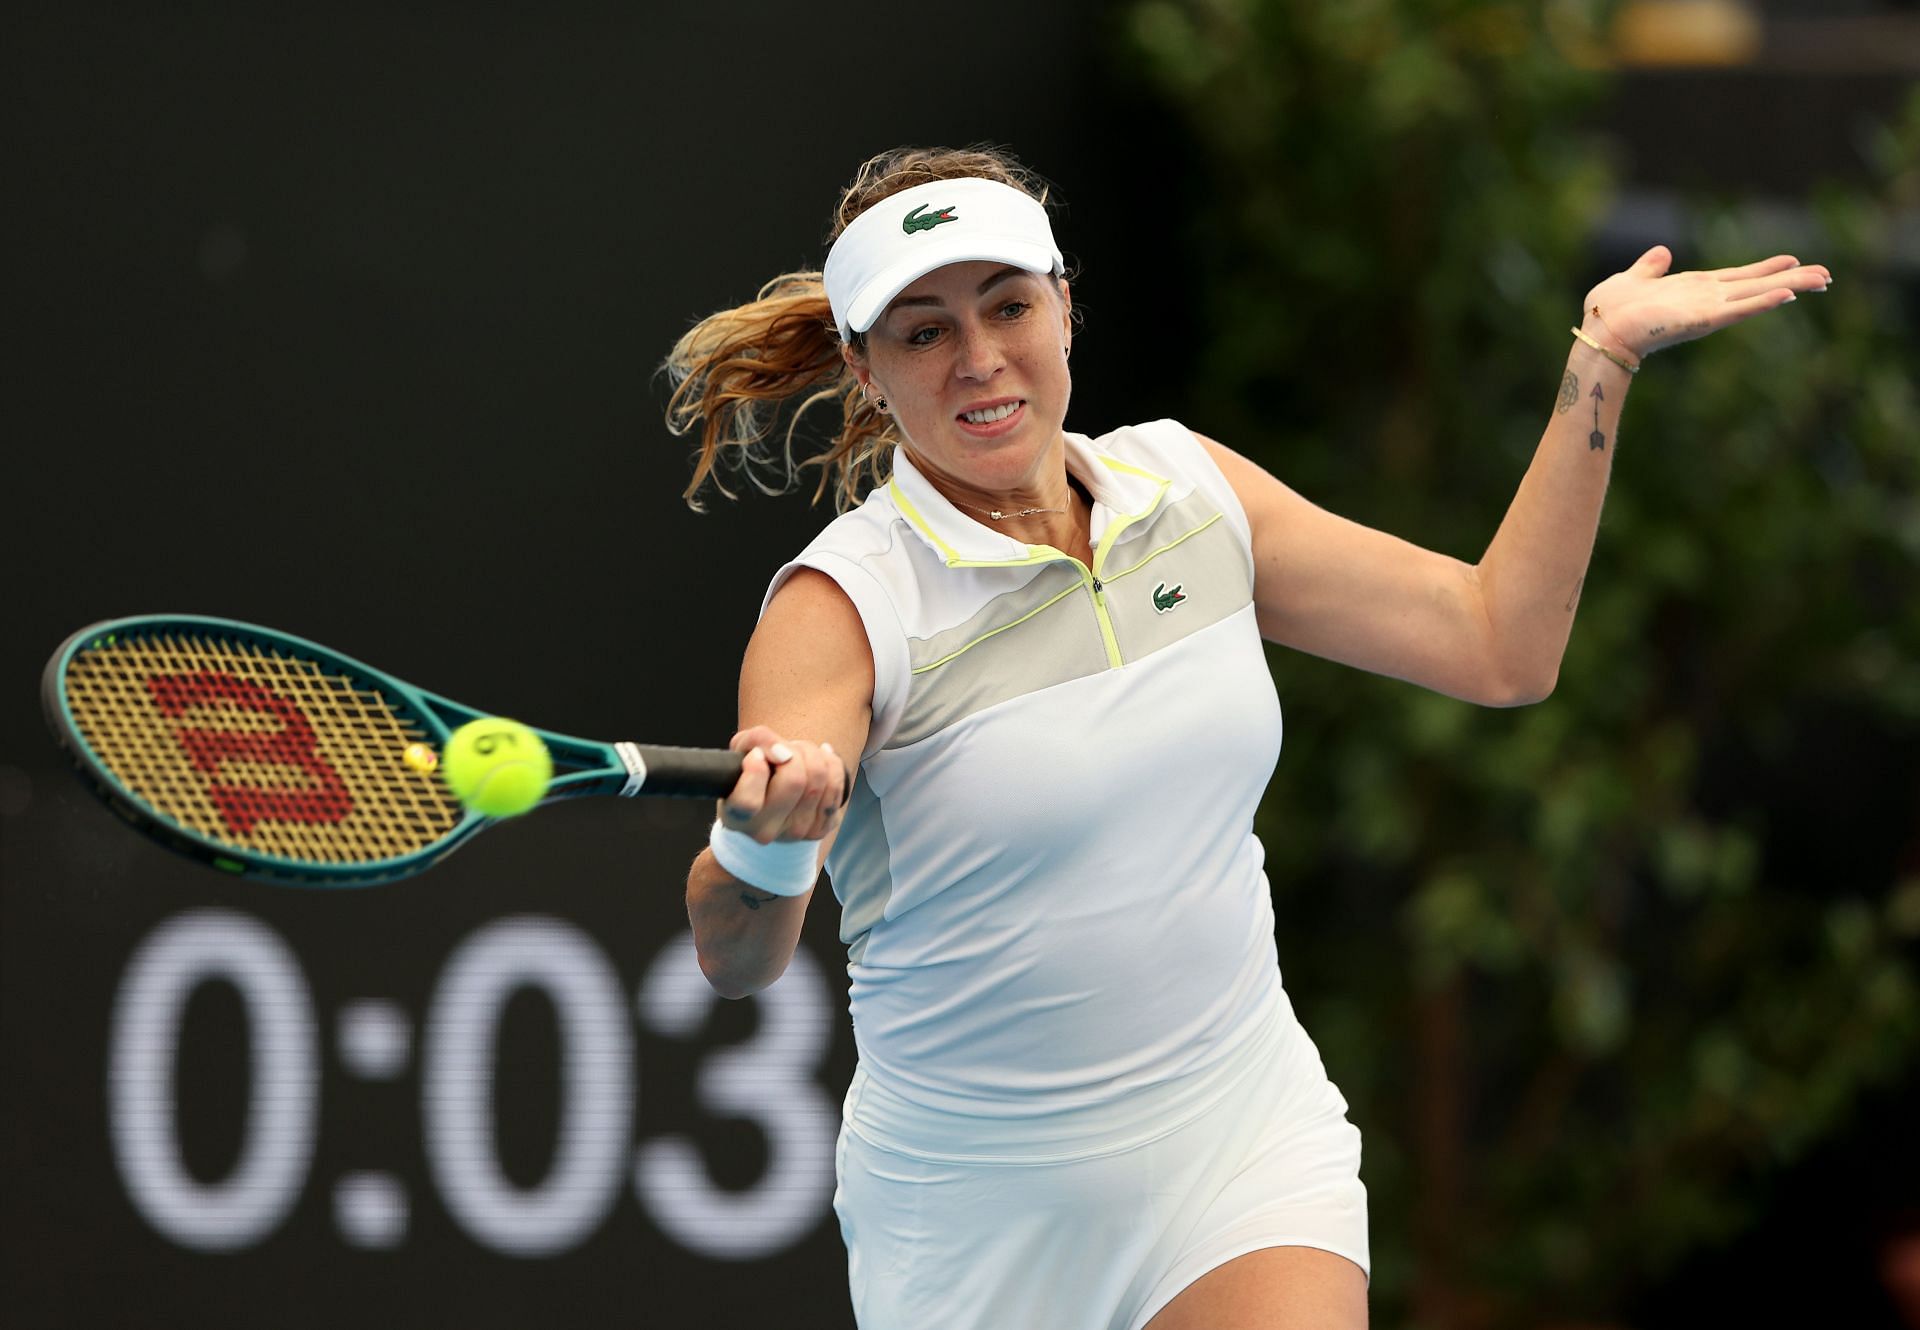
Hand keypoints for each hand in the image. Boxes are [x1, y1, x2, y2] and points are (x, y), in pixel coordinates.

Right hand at [717, 725, 848, 843]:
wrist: (773, 800)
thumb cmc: (753, 772)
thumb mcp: (742, 751)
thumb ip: (757, 741)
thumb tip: (782, 752)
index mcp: (738, 818)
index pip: (748, 801)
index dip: (755, 771)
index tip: (756, 756)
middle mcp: (766, 831)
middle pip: (794, 780)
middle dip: (793, 751)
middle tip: (786, 749)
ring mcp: (796, 832)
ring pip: (819, 779)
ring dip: (812, 754)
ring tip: (800, 753)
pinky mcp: (822, 828)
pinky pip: (837, 785)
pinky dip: (831, 762)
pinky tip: (821, 758)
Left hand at [1580, 246, 1831, 362]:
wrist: (1599, 331)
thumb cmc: (1610, 310)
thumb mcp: (1633, 278)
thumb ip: (1650, 267)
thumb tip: (1662, 252)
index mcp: (1694, 288)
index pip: (1738, 277)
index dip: (1766, 269)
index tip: (1794, 261)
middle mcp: (1706, 299)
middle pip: (1758, 286)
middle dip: (1792, 280)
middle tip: (1826, 275)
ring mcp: (1707, 310)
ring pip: (1756, 296)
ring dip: (1789, 288)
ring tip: (1821, 280)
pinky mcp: (1701, 320)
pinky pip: (1737, 310)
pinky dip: (1761, 303)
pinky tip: (1786, 295)